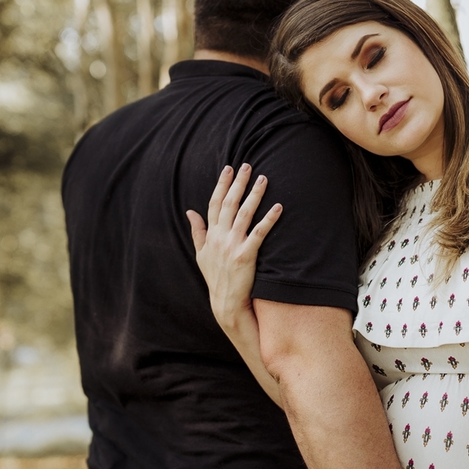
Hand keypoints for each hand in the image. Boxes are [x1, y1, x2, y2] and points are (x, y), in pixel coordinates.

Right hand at [185, 164, 281, 329]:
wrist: (225, 302)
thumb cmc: (216, 278)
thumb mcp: (201, 254)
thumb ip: (197, 231)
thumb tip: (190, 211)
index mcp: (210, 235)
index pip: (215, 203)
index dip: (221, 185)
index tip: (229, 169)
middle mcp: (220, 237)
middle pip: (229, 203)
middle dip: (239, 183)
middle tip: (248, 166)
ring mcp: (232, 246)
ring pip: (244, 214)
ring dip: (254, 195)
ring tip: (264, 179)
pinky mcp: (246, 256)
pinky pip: (259, 233)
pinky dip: (269, 219)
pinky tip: (278, 207)